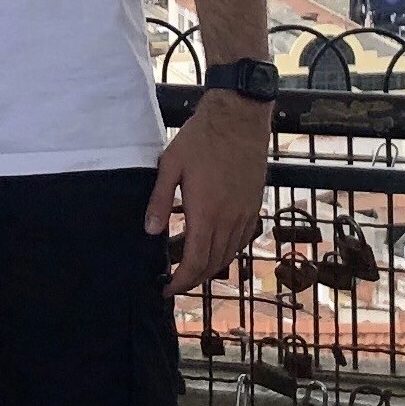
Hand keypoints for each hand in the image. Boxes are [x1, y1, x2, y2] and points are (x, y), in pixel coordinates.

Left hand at [147, 93, 269, 297]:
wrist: (240, 117)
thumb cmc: (202, 138)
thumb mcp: (171, 165)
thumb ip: (160, 200)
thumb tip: (150, 231)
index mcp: (206, 213)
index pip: (194, 263)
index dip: (180, 282)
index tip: (166, 288)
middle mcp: (229, 219)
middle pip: (213, 265)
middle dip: (193, 280)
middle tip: (175, 282)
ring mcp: (245, 213)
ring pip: (229, 254)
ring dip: (210, 268)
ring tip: (191, 269)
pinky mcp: (254, 204)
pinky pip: (241, 239)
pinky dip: (226, 251)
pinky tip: (214, 246)